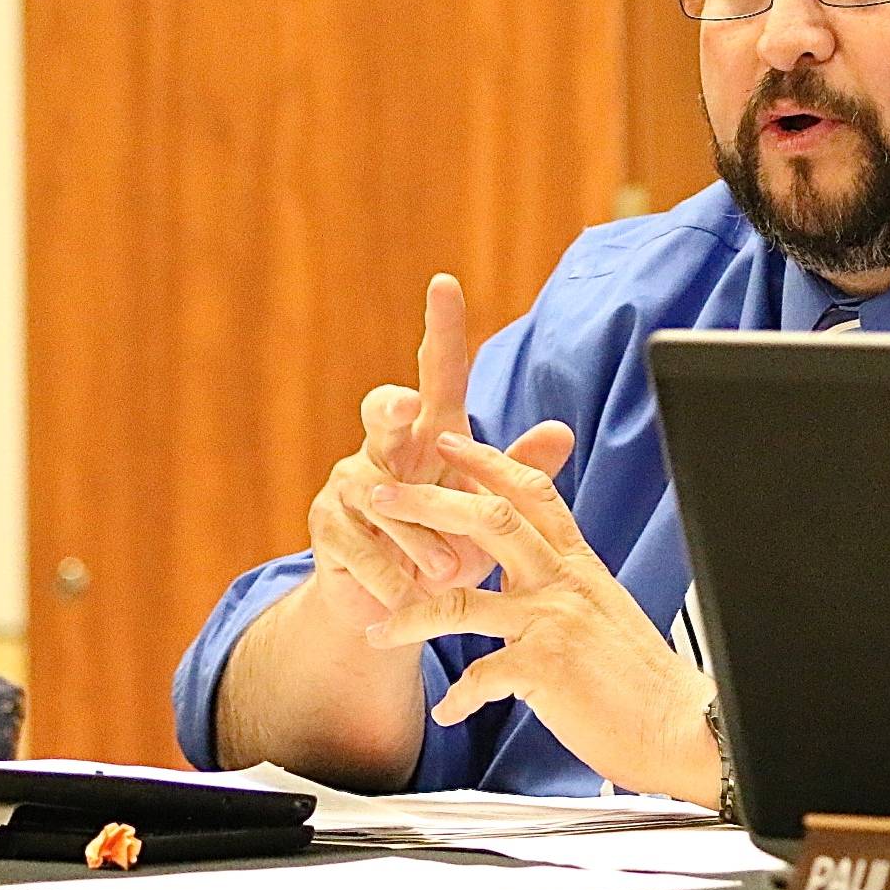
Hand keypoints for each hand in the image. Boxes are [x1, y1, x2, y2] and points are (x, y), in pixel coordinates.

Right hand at [308, 275, 573, 632]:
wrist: (397, 606)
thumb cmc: (450, 543)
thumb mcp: (488, 510)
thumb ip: (518, 473)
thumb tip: (562, 430)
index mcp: (430, 433)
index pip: (439, 372)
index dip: (443, 328)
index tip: (446, 283)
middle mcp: (384, 446)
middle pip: (382, 409)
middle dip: (391, 404)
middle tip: (405, 406)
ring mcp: (348, 483)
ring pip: (384, 497)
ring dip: (421, 539)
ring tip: (447, 570)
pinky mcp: (326, 527)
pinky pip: (362, 546)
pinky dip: (393, 574)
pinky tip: (408, 595)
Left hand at [364, 431, 719, 805]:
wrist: (683, 727)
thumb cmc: (644, 680)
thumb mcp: (605, 611)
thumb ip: (566, 587)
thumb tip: (532, 580)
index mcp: (580, 564)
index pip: (532, 493)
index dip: (488, 462)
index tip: (450, 442)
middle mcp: (564, 583)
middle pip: (488, 520)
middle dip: (426, 502)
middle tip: (379, 494)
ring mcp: (553, 623)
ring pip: (462, 601)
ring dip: (410, 615)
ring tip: (376, 629)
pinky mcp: (544, 669)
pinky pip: (479, 678)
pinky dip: (458, 698)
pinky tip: (448, 711)